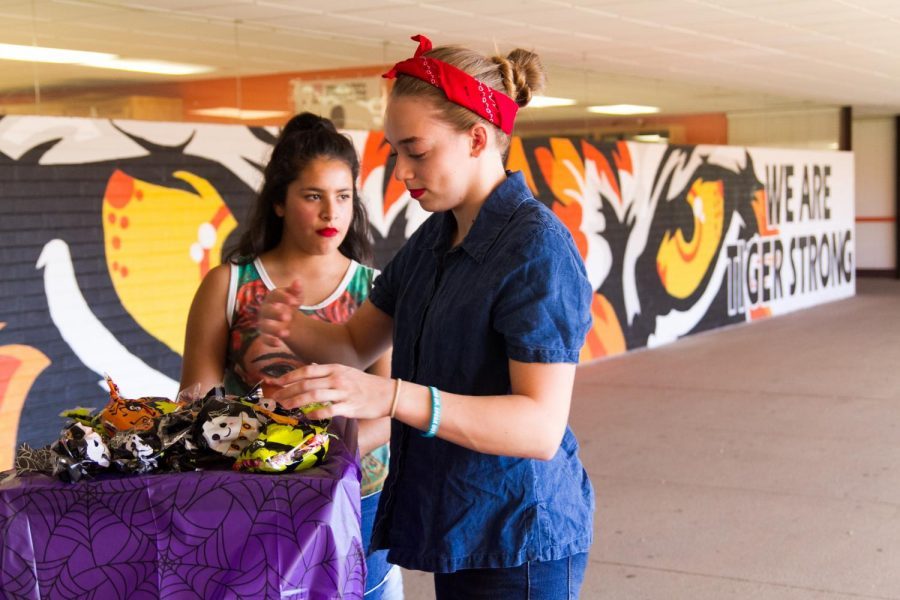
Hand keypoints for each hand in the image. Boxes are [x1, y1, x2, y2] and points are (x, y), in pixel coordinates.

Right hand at [257, 280, 302, 344]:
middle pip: (267, 310)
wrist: (286, 317)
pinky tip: (279, 343)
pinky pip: (264, 339)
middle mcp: (265, 309)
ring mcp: (264, 322)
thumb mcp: (295, 296)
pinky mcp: (265, 334)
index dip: (284, 298)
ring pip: (265, 326)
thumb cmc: (289, 304)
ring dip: (274, 330)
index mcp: (272, 298)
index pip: (275, 295)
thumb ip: (296, 290)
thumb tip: (298, 281)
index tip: (294, 302)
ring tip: (286, 333)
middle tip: (287, 317)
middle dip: (276, 313)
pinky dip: (270, 341)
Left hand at [266, 363, 393, 420]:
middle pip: (306, 384)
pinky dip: (314, 414)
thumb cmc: (364, 384)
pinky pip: (327, 411)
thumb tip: (310, 367)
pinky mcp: (349, 408)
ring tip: (285, 407)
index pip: (307, 371)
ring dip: (296, 401)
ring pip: (313, 396)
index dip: (289, 377)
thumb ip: (327, 371)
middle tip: (275, 399)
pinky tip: (305, 417)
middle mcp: (337, 379)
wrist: (387, 394)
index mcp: (335, 368)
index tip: (276, 383)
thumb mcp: (346, 371)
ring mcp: (343, 393)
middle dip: (287, 391)